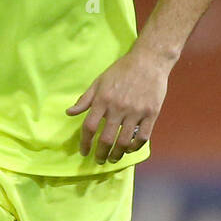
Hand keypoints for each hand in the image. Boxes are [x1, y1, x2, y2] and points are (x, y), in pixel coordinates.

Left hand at [66, 43, 170, 161]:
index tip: (84, 152)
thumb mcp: (99, 82)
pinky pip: (142, 137)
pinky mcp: (151, 113)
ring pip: (124, 142)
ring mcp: (136, 111)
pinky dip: (135, 147)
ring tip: (113, 158)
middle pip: (106, 139)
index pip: (89, 127)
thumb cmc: (122, 70)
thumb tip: (69, 113)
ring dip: (117, 154)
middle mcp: (118, 107)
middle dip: (101, 154)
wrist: (149, 60)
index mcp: (103, 100)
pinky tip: (130, 149)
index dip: (85, 143)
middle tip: (99, 160)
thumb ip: (85, 99)